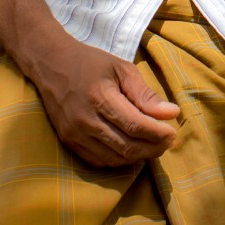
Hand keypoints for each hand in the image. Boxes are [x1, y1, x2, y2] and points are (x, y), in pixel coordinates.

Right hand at [34, 39, 179, 167]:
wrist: (51, 64)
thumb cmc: (91, 63)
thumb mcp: (121, 68)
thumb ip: (145, 93)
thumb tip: (171, 113)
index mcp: (99, 97)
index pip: (135, 125)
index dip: (157, 134)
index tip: (173, 132)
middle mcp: (85, 120)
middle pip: (126, 146)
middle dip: (152, 148)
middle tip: (167, 141)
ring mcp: (74, 134)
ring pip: (114, 158)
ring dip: (138, 156)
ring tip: (153, 145)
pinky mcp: (69, 142)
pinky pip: (99, 161)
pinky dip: (119, 160)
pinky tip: (131, 150)